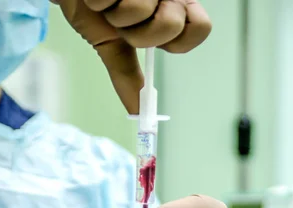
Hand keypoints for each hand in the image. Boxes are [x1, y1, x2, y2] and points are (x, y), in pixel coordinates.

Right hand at [52, 0, 211, 113]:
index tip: (159, 41)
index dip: (179, 40)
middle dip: (138, 33)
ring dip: (115, 13)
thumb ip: (127, 77)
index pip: (200, 29)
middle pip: (171, 26)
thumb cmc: (92, 6)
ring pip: (141, 10)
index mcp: (170, 10)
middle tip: (123, 22)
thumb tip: (137, 112)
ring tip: (108, 3)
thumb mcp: (111, 43)